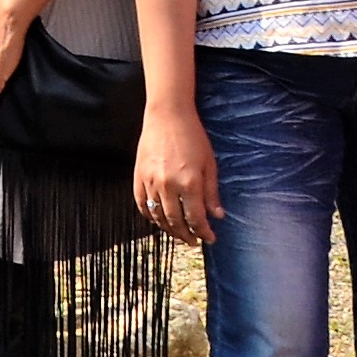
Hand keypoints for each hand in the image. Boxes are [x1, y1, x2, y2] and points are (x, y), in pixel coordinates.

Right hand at [132, 102, 220, 242]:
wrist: (167, 115)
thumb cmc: (192, 137)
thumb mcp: (209, 164)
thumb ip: (212, 192)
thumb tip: (217, 216)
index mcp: (189, 183)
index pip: (196, 218)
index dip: (204, 232)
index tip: (210, 238)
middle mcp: (168, 185)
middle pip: (176, 221)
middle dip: (186, 235)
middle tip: (194, 241)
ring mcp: (150, 182)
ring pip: (157, 216)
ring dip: (169, 229)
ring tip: (178, 233)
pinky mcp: (138, 177)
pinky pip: (141, 204)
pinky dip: (149, 216)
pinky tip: (158, 220)